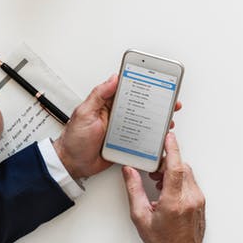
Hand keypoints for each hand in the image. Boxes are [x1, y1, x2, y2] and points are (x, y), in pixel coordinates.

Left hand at [53, 75, 182, 180]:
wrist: (72, 164)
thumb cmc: (74, 139)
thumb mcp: (84, 112)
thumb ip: (99, 94)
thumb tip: (114, 78)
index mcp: (108, 104)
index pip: (127, 88)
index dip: (142, 83)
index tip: (156, 78)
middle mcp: (117, 114)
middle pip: (140, 104)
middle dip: (156, 101)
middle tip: (170, 100)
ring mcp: (122, 129)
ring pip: (143, 121)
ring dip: (156, 120)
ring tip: (168, 118)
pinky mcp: (125, 143)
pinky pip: (141, 138)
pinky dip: (151, 137)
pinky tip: (159, 136)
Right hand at [123, 133, 205, 242]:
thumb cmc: (163, 242)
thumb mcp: (141, 217)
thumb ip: (134, 191)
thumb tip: (130, 172)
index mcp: (174, 202)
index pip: (176, 168)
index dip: (172, 149)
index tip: (168, 137)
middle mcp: (190, 199)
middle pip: (181, 168)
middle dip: (167, 162)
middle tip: (153, 167)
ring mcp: (198, 200)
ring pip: (187, 173)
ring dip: (173, 171)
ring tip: (158, 181)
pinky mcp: (201, 201)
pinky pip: (191, 182)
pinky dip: (179, 179)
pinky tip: (168, 188)